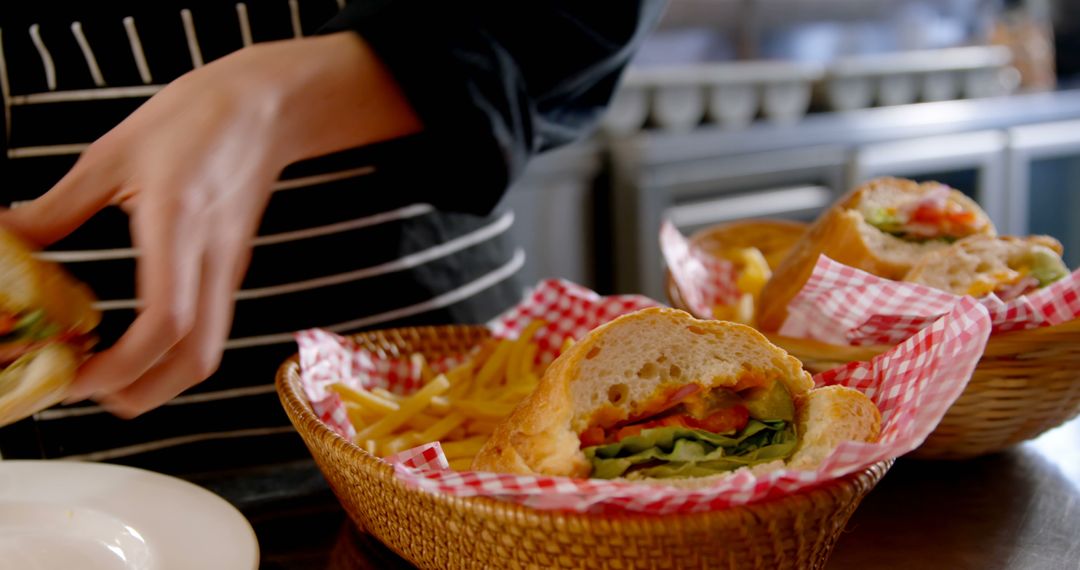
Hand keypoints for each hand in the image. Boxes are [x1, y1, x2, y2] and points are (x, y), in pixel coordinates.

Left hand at [0, 33, 420, 416]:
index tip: (75, 375)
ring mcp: (227, 270)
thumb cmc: (196, 121)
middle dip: (140, 393)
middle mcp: (211, 261)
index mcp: (179, 227)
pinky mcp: (230, 270)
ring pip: (208, 353)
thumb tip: (6, 240)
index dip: (122, 365)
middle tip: (84, 388)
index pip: (167, 322)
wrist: (265, 111)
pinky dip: (171, 354)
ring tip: (106, 373)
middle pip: (195, 359)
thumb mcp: (111, 154)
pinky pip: (209, 330)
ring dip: (158, 381)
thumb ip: (56, 208)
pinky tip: (133, 339)